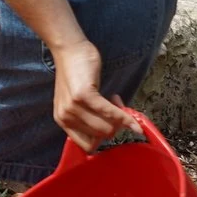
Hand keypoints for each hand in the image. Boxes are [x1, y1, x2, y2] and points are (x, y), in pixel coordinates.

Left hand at [51, 37, 133, 151]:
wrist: (69, 50)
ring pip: (107, 128)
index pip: (87, 146)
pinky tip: (133, 119)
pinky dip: (125, 118)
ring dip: (120, 119)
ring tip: (116, 100)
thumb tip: (114, 130)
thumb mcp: (76, 101)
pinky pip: (110, 114)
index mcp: (63, 121)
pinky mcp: (84, 96)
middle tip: (117, 107)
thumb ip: (89, 117)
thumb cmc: (76, 74)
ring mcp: (73, 107)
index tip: (111, 124)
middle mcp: (65, 117)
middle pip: (100, 137)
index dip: (104, 139)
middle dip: (115, 126)